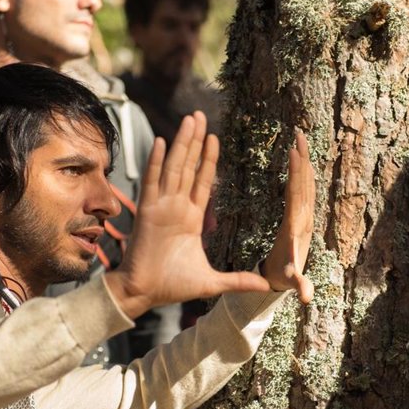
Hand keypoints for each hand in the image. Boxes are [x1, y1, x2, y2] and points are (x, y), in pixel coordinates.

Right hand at [105, 112, 273, 318]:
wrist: (144, 293)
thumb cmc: (172, 286)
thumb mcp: (213, 283)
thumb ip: (239, 280)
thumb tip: (265, 287)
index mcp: (191, 218)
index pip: (203, 182)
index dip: (209, 159)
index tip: (215, 137)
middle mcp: (176, 207)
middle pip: (188, 166)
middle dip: (195, 141)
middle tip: (200, 115)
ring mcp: (161, 207)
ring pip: (173, 168)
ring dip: (181, 143)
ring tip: (190, 120)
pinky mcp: (147, 212)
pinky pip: (152, 182)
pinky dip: (155, 162)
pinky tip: (160, 142)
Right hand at [260, 130, 315, 303]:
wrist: (288, 279)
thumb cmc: (284, 278)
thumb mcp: (291, 282)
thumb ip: (300, 287)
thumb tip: (306, 297)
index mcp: (297, 226)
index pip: (297, 196)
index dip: (296, 175)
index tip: (294, 154)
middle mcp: (304, 216)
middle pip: (304, 182)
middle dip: (302, 158)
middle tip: (299, 133)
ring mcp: (303, 213)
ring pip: (304, 180)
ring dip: (302, 158)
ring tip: (299, 135)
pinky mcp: (299, 212)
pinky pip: (300, 185)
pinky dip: (299, 168)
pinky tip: (297, 154)